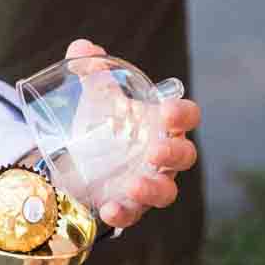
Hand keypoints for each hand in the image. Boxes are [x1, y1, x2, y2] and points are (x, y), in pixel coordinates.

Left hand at [62, 38, 200, 227]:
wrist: (78, 160)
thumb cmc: (103, 122)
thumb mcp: (95, 96)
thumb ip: (91, 71)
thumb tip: (82, 49)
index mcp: (162, 124)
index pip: (187, 117)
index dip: (183, 115)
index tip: (168, 111)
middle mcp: (163, 156)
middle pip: (185, 157)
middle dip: (173, 154)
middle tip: (153, 152)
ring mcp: (148, 183)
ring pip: (166, 192)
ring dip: (153, 190)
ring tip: (133, 185)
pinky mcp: (128, 206)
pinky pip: (133, 215)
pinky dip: (123, 213)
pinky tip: (109, 209)